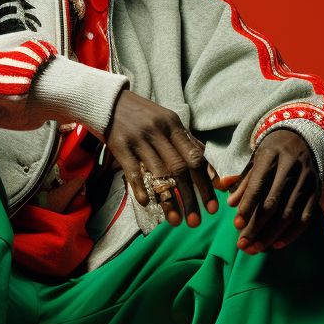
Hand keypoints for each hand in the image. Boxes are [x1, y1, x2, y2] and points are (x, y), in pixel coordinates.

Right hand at [105, 89, 218, 225]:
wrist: (110, 101)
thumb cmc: (143, 116)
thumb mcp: (168, 123)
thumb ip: (188, 144)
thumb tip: (211, 171)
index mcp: (174, 125)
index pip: (195, 157)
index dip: (206, 184)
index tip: (213, 206)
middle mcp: (159, 131)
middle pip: (180, 169)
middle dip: (191, 198)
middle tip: (196, 222)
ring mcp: (139, 139)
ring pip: (158, 173)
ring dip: (169, 200)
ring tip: (176, 221)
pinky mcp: (121, 146)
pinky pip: (133, 171)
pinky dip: (141, 188)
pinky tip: (148, 204)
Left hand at [223, 130, 318, 252]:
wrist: (303, 138)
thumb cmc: (272, 152)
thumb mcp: (255, 159)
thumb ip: (242, 181)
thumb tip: (230, 203)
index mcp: (271, 156)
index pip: (258, 185)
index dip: (248, 207)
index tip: (236, 225)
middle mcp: (291, 168)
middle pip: (273, 204)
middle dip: (256, 227)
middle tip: (242, 244)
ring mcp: (306, 180)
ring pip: (289, 214)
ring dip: (271, 235)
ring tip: (255, 249)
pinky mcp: (316, 191)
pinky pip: (305, 217)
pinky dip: (291, 234)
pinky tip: (276, 244)